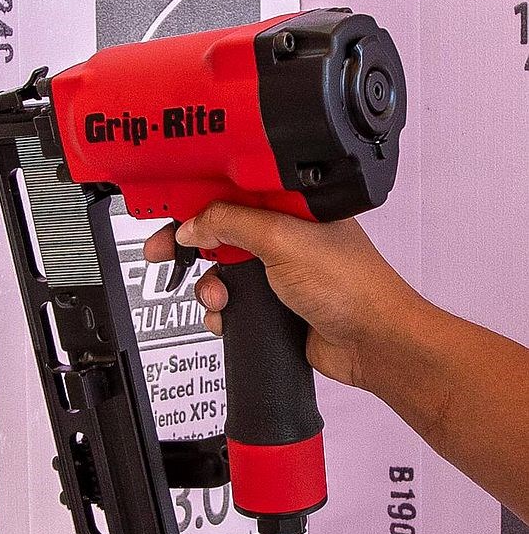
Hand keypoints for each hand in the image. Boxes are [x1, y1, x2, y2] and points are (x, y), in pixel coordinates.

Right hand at [144, 202, 421, 389]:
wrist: (371, 342)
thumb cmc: (352, 286)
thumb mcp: (283, 242)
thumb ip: (231, 226)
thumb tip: (193, 224)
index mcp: (289, 205)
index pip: (230, 190)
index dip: (194, 198)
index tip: (164, 209)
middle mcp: (282, 235)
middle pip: (219, 231)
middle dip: (190, 245)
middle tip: (162, 252)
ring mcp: (277, 271)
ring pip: (220, 271)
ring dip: (210, 287)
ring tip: (219, 298)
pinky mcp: (273, 305)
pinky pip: (231, 303)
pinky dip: (222, 312)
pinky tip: (228, 317)